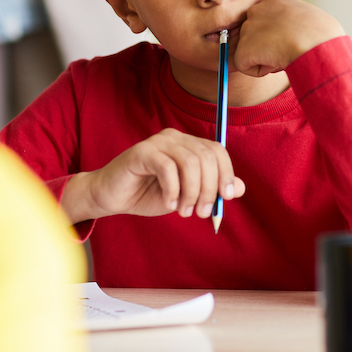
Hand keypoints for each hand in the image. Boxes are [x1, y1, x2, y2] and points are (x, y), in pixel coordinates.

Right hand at [60, 128, 244, 223]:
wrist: (113, 197)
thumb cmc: (150, 194)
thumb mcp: (186, 196)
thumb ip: (211, 190)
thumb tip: (239, 188)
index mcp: (188, 145)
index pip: (217, 151)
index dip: (226, 173)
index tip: (226, 198)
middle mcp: (175, 138)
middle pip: (206, 157)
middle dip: (209, 189)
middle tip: (202, 213)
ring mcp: (158, 142)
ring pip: (190, 163)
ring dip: (192, 193)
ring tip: (184, 211)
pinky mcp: (141, 152)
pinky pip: (167, 168)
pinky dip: (172, 190)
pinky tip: (168, 204)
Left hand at [233, 0, 345, 76]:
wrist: (316, 44)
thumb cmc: (322, 35)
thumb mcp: (306, 17)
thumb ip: (290, 21)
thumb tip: (285, 36)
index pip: (268, 19)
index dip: (281, 33)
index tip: (295, 36)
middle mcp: (256, 8)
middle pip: (256, 35)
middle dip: (269, 45)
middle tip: (291, 47)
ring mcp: (247, 28)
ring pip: (252, 50)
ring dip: (266, 57)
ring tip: (287, 53)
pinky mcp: (243, 49)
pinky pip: (245, 66)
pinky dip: (260, 70)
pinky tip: (278, 62)